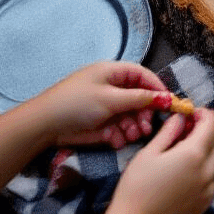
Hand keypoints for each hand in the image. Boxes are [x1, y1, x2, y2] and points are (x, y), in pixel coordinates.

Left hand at [25, 61, 171, 149]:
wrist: (44, 126)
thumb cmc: (77, 103)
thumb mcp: (110, 99)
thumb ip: (139, 98)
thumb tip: (165, 97)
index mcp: (114, 73)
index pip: (143, 76)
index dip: (157, 89)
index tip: (169, 104)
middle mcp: (113, 88)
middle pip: (140, 98)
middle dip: (145, 113)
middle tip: (146, 127)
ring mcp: (107, 107)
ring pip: (131, 116)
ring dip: (134, 126)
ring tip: (132, 136)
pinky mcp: (101, 125)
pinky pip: (119, 128)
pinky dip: (121, 135)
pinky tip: (117, 141)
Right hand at [99, 108, 213, 213]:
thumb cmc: (136, 187)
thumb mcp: (149, 152)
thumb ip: (169, 131)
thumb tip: (181, 118)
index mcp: (194, 154)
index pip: (211, 124)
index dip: (204, 114)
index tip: (192, 113)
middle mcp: (207, 171)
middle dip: (208, 133)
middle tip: (188, 132)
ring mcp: (208, 190)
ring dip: (207, 153)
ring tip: (185, 154)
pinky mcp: (204, 205)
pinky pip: (212, 181)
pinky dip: (204, 172)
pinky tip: (185, 175)